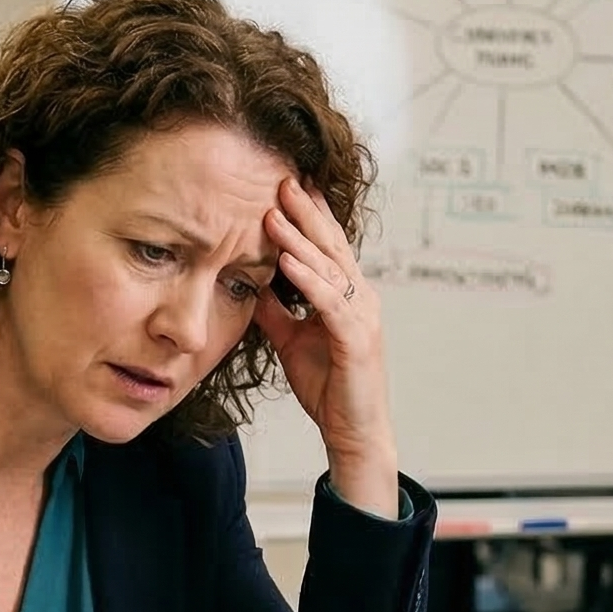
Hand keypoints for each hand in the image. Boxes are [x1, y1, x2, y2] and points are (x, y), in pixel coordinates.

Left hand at [253, 179, 399, 515]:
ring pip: (329, 268)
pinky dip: (308, 279)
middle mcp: (359, 299)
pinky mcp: (357, 339)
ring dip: (301, 239)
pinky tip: (287, 261)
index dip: (308, 216)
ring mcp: (362, 317)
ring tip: (275, 211)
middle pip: (331, 246)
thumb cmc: (329, 387)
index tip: (285, 186)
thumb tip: (251, 283)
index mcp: (346, 296)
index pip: (327, 247)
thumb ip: (277, 311)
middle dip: (306, 212)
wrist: (353, 432)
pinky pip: (329, 302)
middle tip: (282, 179)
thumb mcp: (292, 340)